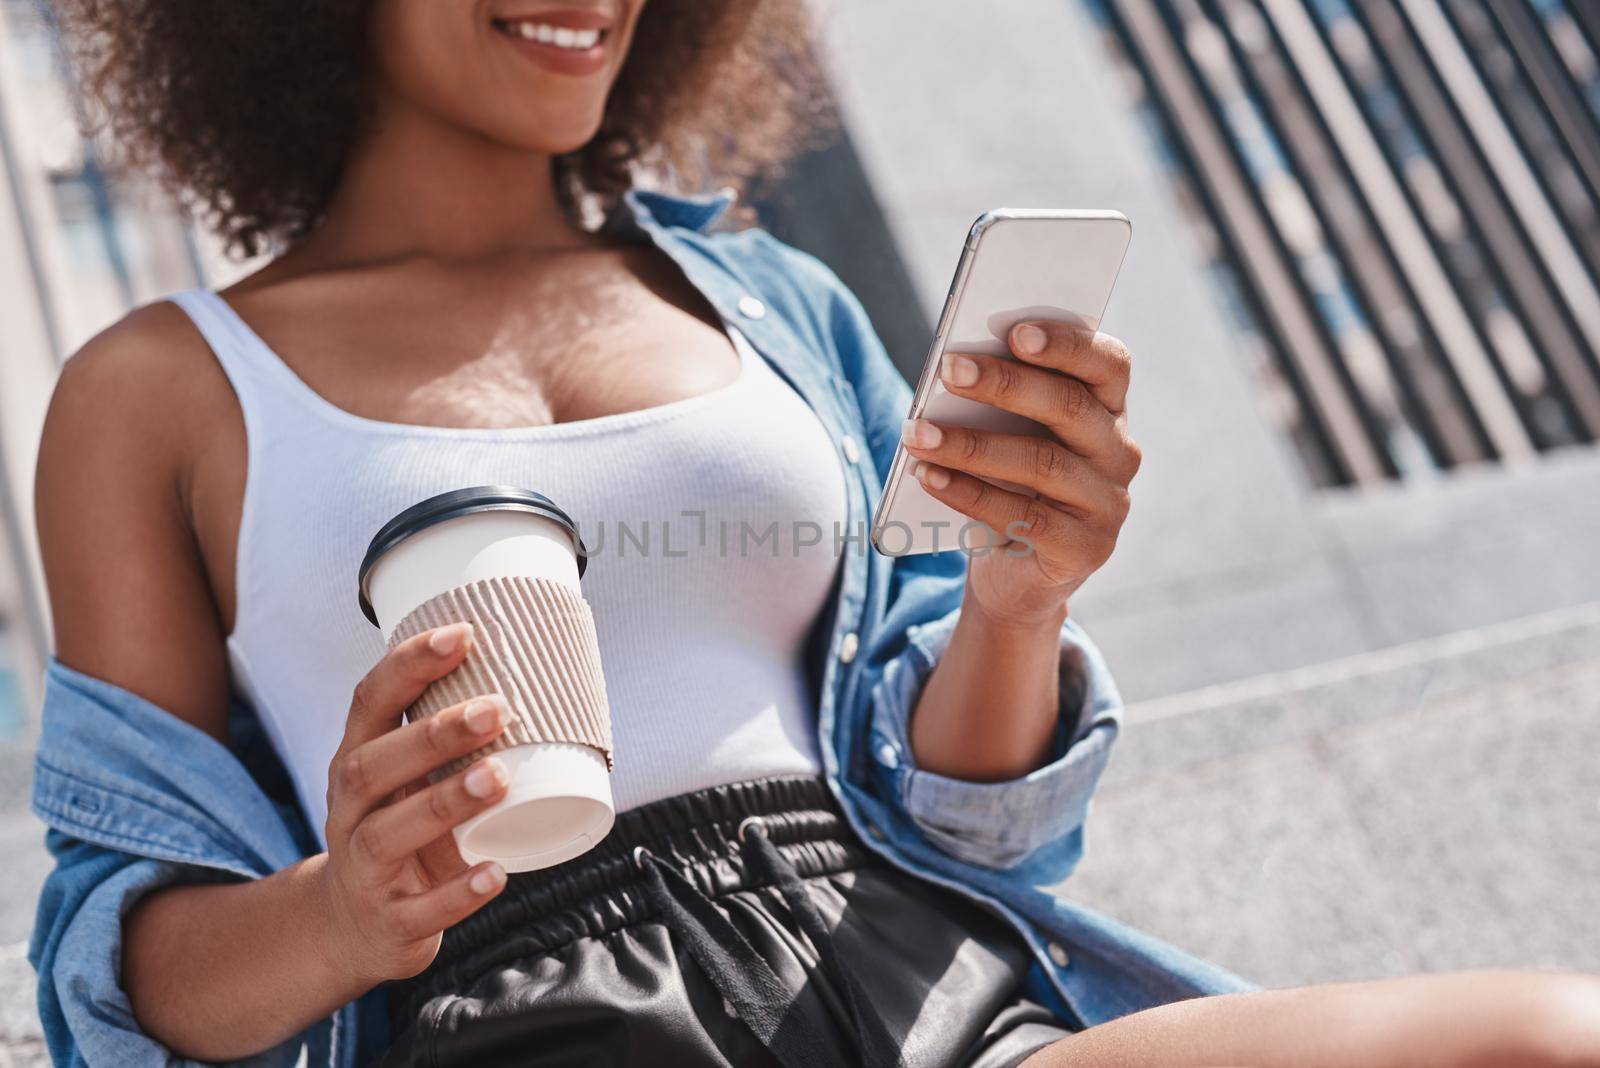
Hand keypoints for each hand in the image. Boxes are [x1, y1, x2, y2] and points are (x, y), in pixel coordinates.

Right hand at [318, 623, 512, 984]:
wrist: (354, 929)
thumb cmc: (401, 831)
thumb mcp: (408, 782)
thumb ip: (448, 737)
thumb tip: (533, 673)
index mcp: (356, 763)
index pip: (368, 705)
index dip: (408, 666)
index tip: (461, 634)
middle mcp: (349, 812)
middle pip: (372, 765)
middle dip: (433, 734)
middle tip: (497, 708)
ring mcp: (363, 870)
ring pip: (389, 833)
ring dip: (445, 802)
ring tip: (499, 777)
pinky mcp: (388, 923)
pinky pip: (417, 911)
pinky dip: (458, 894)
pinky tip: (495, 873)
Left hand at [900, 321, 1139, 626]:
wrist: (1017, 572)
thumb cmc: (1010, 483)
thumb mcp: (1012, 436)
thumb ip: (1003, 403)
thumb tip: (956, 369)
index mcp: (1109, 409)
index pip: (1108, 364)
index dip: (1067, 344)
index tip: (1016, 331)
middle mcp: (1119, 453)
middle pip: (1069, 408)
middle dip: (1005, 384)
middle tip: (949, 369)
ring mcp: (1108, 505)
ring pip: (1041, 463)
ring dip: (971, 445)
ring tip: (918, 433)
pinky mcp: (1086, 550)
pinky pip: (1025, 518)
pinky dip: (969, 494)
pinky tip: (929, 477)